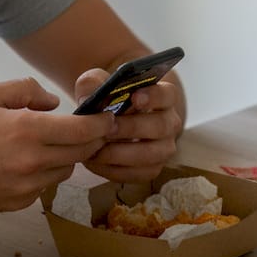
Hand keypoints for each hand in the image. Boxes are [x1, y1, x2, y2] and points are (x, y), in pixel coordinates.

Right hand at [0, 77, 115, 214]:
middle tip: (91, 130)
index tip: (108, 118)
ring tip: (49, 145)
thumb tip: (54, 102)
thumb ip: (26, 90)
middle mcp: (31, 161)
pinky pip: (46, 186)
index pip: (82, 130)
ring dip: (67, 157)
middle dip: (91, 140)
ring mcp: (27, 186)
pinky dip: (45, 174)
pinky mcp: (20, 203)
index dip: (101, 123)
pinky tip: (26, 164)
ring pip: (66, 170)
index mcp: (26, 130)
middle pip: (82, 152)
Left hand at [73, 68, 182, 182]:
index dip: (154, 96)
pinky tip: (95, 162)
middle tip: (107, 129)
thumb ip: (93, 83)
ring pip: (151, 155)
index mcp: (163, 97)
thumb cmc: (110, 98)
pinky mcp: (152, 168)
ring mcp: (164, 148)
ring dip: (121, 153)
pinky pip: (139, 174)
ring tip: (96, 149)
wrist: (114, 120)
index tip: (134, 97)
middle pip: (159, 126)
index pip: (167, 94)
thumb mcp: (99, 83)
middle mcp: (169, 123)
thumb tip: (87, 97)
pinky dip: (115, 170)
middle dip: (132, 128)